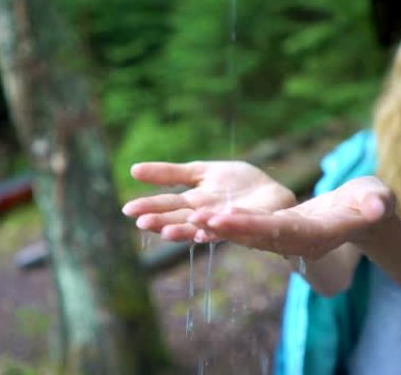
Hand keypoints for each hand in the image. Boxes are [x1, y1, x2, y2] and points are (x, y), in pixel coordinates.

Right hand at [122, 161, 295, 240]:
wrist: (272, 194)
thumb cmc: (237, 186)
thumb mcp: (201, 172)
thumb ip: (170, 173)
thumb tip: (133, 170)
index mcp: (195, 203)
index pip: (169, 205)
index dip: (150, 208)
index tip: (128, 210)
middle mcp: (208, 216)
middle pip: (182, 220)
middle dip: (163, 222)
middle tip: (142, 223)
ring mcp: (228, 222)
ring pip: (204, 228)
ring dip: (186, 230)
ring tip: (167, 231)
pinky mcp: (251, 224)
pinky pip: (236, 226)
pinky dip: (223, 226)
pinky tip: (208, 225)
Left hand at [187, 176, 395, 258]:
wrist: (362, 215)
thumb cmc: (372, 202)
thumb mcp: (378, 198)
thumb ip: (377, 203)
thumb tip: (378, 206)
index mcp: (320, 234)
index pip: (284, 231)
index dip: (255, 226)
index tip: (228, 219)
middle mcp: (298, 242)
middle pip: (258, 236)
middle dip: (228, 229)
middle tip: (198, 220)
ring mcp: (286, 239)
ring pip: (248, 235)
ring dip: (220, 228)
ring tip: (192, 218)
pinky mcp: (277, 233)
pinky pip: (248, 230)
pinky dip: (225, 225)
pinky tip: (200, 217)